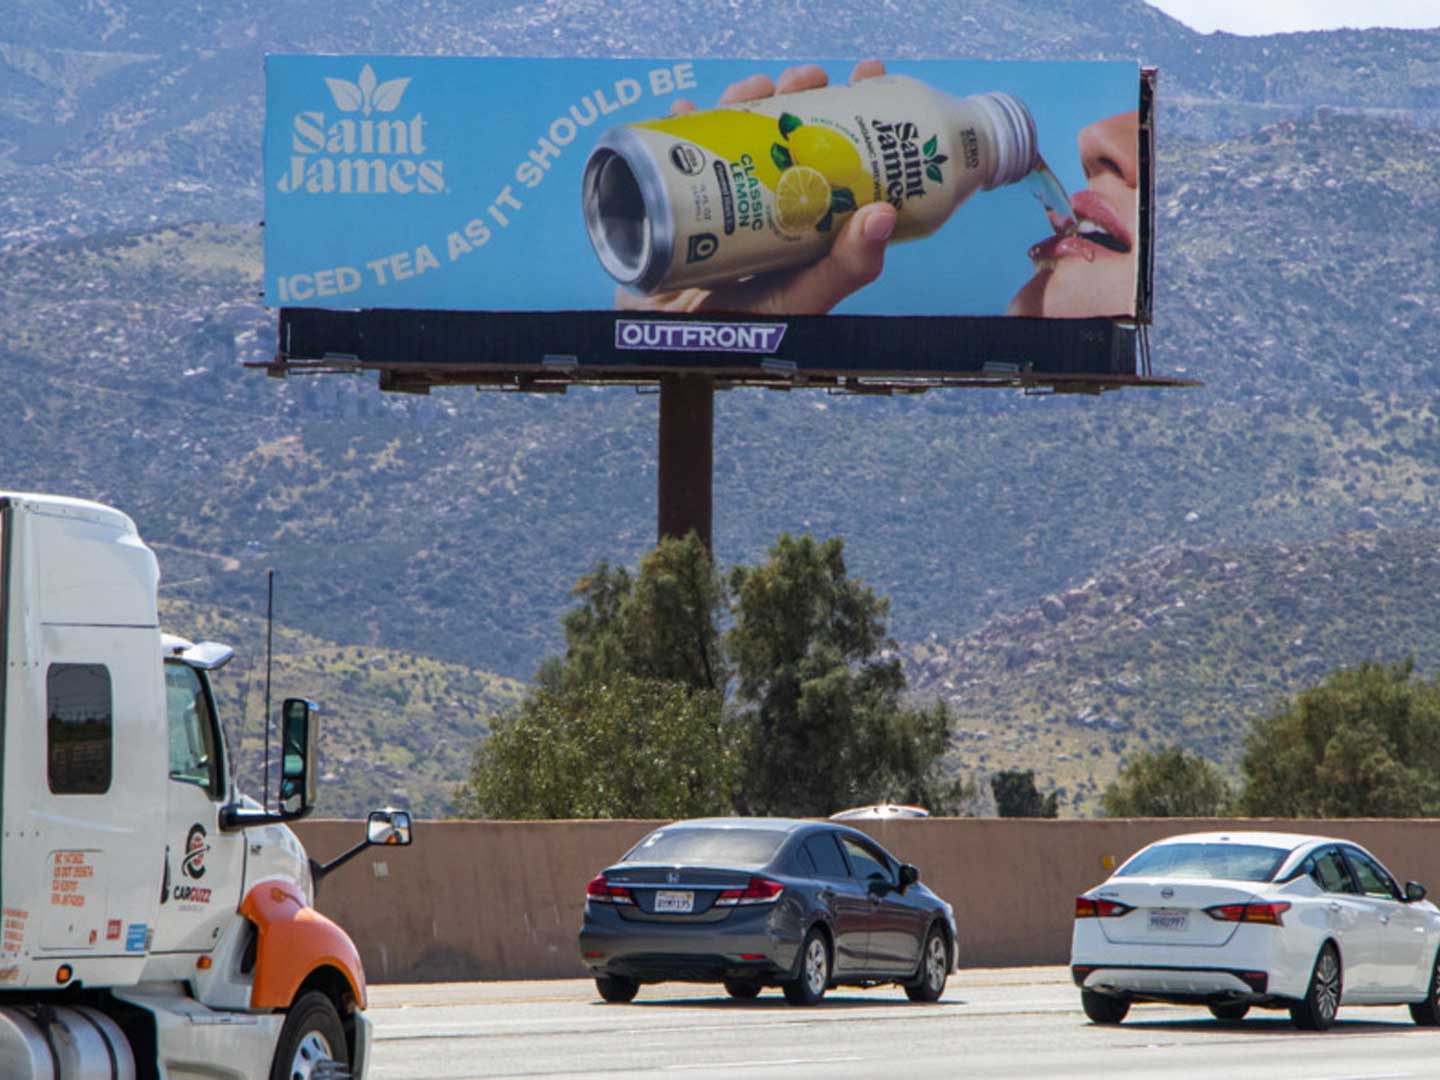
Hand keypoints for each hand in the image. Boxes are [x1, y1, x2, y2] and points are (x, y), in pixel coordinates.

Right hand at [616, 61, 896, 315]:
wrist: (666, 351)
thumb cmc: (740, 338)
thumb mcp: (799, 302)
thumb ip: (843, 269)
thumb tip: (883, 214)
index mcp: (805, 225)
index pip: (837, 157)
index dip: (852, 113)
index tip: (865, 76)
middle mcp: (766, 207)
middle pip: (787, 135)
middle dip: (798, 96)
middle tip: (806, 78)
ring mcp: (719, 201)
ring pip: (736, 133)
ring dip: (744, 100)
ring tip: (751, 90)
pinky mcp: (670, 203)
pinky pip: (674, 153)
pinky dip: (676, 126)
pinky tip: (686, 111)